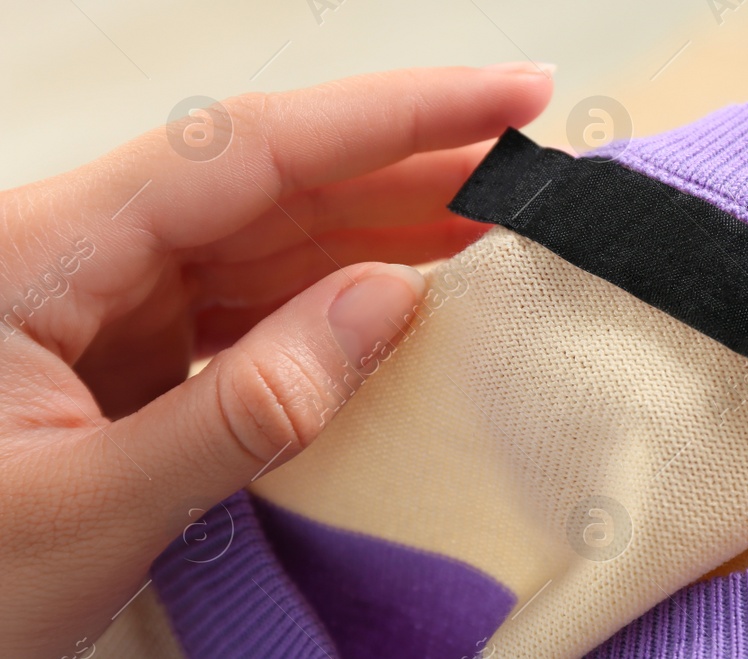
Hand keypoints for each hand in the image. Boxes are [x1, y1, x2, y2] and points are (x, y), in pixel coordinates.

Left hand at [0, 64, 551, 655]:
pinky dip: (342, 303)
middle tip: (542, 179)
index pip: (245, 149)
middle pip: (274, 178)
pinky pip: (255, 300)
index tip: (511, 95)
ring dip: (391, 233)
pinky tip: (415, 305)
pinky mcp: (124, 344)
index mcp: (34, 249)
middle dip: (416, 170)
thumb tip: (390, 304)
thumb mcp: (85, 511)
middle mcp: (73, 246)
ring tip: (505, 236)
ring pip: (274, 235)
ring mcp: (101, 294)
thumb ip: (247, 408)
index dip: (393, 115)